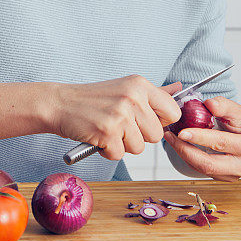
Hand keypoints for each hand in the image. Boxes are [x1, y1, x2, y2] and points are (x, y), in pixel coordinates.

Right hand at [51, 76, 182, 160]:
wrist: (60, 103)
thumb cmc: (94, 99)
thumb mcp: (126, 89)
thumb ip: (155, 94)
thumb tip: (180, 88)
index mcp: (140, 85)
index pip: (173, 112)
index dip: (161, 122)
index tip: (145, 121)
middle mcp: (132, 97)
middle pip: (157, 135)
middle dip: (139, 136)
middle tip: (120, 125)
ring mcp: (119, 115)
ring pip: (139, 148)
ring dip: (122, 145)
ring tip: (107, 130)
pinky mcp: (106, 132)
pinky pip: (119, 155)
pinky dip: (107, 151)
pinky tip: (98, 137)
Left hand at [163, 97, 240, 180]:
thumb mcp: (237, 110)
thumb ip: (223, 105)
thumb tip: (210, 104)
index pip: (221, 143)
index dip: (200, 138)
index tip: (182, 132)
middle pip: (209, 164)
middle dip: (186, 151)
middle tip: (171, 137)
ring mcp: (234, 175)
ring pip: (203, 169)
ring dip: (184, 154)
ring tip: (171, 138)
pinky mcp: (224, 178)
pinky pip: (202, 171)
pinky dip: (189, 158)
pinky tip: (180, 145)